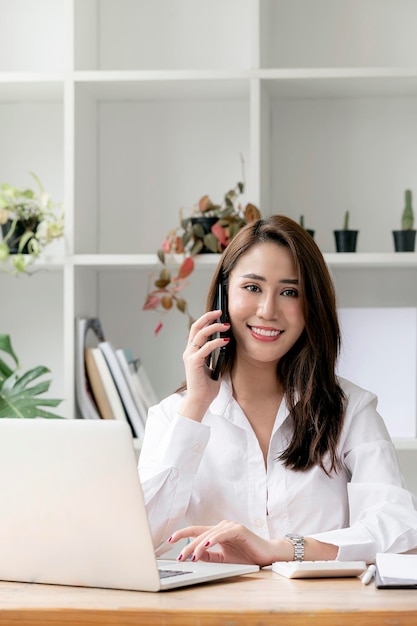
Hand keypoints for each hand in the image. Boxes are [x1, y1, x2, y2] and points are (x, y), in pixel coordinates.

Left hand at [168, 520, 290, 566]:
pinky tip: (206, 545)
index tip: (169, 540)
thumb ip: (210, 556)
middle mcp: (221, 526)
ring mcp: (230, 526)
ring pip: (209, 535)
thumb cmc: (246, 556)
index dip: (182, 534)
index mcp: (216, 532)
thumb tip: (194, 555)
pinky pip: (223, 533)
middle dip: (187, 546)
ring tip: (190, 555)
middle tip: (179, 557)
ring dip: (198, 546)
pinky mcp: (238, 529)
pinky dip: (213, 539)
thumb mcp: (223, 559)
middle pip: (199, 534)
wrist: (266, 556)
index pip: (195, 531)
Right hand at [180, 311, 229, 421]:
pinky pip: (205, 348)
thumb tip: (226, 346)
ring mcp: (190, 356)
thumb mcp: (213, 368)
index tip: (218, 314)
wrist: (200, 401)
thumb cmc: (206, 387)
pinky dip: (216, 342)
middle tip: (220, 312)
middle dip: (208, 317)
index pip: (197, 330)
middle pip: (196, 327)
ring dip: (214, 327)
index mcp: (192, 352)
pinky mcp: (194, 362)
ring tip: (226, 326)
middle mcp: (189, 351)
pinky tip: (226, 341)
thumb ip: (216, 357)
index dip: (206, 320)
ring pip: (200, 334)